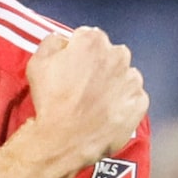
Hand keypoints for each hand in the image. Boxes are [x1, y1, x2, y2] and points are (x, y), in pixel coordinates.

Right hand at [22, 29, 147, 171]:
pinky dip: (124, 103)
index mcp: (93, 41)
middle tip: (84, 86)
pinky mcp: (140, 102)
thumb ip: (53, 42)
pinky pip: (134, 98)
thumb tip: (63, 41)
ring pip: (125, 75)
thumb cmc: (49, 100)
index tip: (71, 68)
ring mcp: (132, 80)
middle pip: (110, 54)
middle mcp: (118, 55)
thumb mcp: (37, 63)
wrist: (64, 139)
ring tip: (97, 102)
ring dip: (115, 83)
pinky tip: (109, 113)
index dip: (78, 53)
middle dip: (100, 65)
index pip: (88, 38)